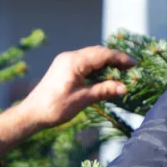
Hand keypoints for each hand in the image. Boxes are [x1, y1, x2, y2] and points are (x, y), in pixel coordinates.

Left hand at [0, 46, 134, 158]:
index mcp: (74, 61)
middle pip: (98, 53)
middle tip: (131, 70)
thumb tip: (124, 87)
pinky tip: (104, 78)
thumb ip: (103, 90)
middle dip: (115, 60)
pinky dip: (96, 69)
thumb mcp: (82, 99)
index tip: (134, 65)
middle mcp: (69, 57)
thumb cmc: (55, 107)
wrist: (32, 113)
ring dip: (106, 65)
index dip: (120, 59)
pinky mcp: (63, 69)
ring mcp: (65, 62)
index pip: (102, 54)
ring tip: (121, 75)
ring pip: (91, 58)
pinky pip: (84, 64)